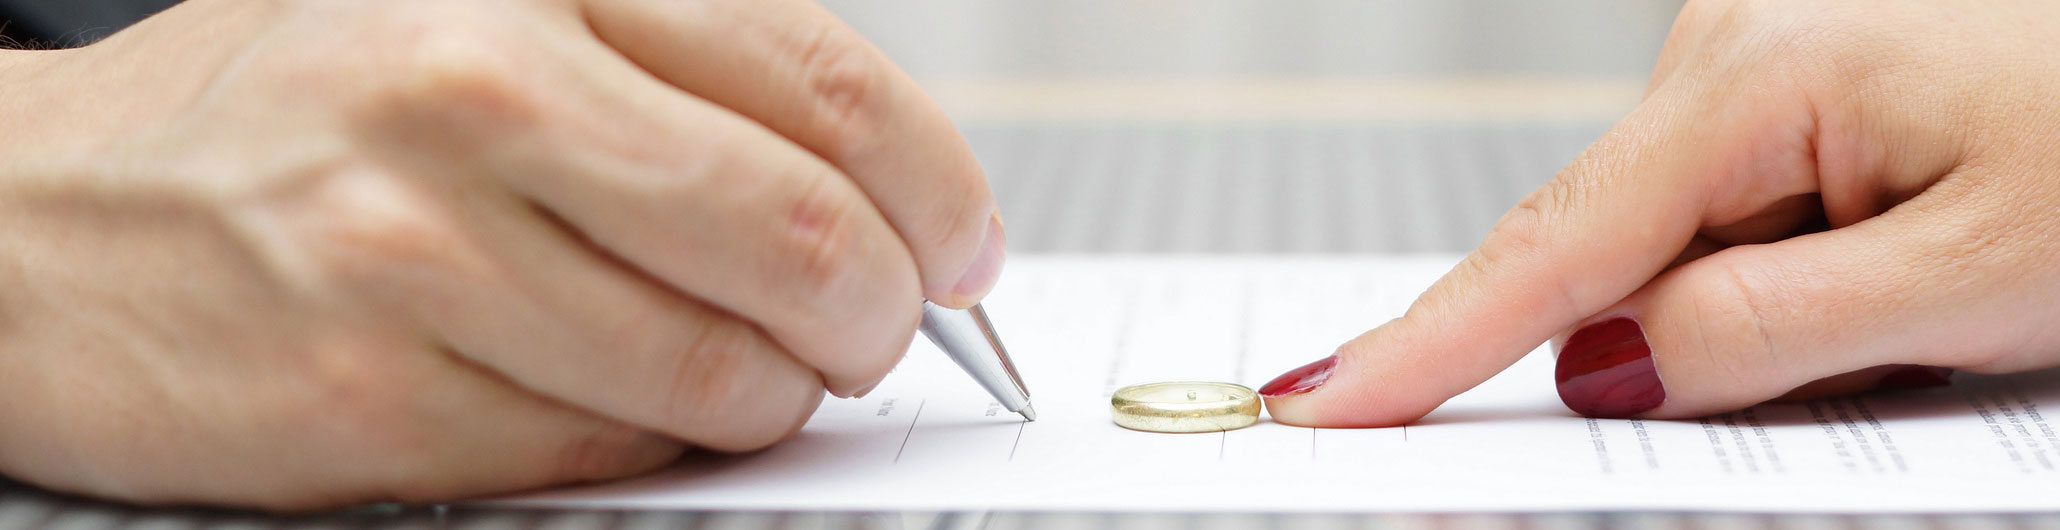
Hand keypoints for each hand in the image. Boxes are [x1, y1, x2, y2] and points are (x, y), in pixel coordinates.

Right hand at [0, 0, 1000, 509]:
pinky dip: (657, 443)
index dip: (942, 190)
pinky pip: (611, 451)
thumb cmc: (282, 119)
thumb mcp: (472, 13)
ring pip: (727, 371)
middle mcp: (475, 93)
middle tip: (878, 331)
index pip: (829, 89)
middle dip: (887, 314)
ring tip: (740, 369)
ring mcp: (416, 251)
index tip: (966, 246)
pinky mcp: (369, 399)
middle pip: (810, 237)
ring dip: (776, 394)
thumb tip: (892, 193)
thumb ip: (676, 80)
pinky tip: (616, 399)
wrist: (29, 225)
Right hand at [1260, 0, 2059, 424]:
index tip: (1321, 401)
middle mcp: (1733, 44)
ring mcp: (1755, 58)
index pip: (1556, 244)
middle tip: (1854, 340)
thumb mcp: (1969, 285)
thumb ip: (1763, 337)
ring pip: (1678, 247)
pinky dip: (1783, 274)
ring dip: (1762, 311)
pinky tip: (1900, 259)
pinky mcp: (1787, 85)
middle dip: (1672, 346)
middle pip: (1612, 253)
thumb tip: (1605, 370)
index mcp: (1763, 75)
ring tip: (1930, 283)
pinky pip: (1729, 217)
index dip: (1433, 342)